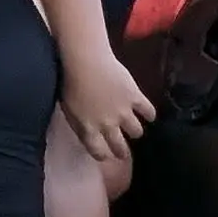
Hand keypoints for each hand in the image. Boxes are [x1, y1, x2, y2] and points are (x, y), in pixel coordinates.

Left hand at [62, 47, 155, 170]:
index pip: (98, 151)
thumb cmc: (69, 82)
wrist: (85, 61)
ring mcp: (124, 112)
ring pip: (136, 131)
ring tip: (135, 130)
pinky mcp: (135, 97)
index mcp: (88, 129)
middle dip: (122, 152)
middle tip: (123, 153)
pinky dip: (150, 114)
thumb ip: (79, 124)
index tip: (106, 155)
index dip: (103, 155)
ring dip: (135, 131)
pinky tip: (149, 115)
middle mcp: (108, 125)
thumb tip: (87, 133)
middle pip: (119, 146)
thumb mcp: (68, 109)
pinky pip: (148, 111)